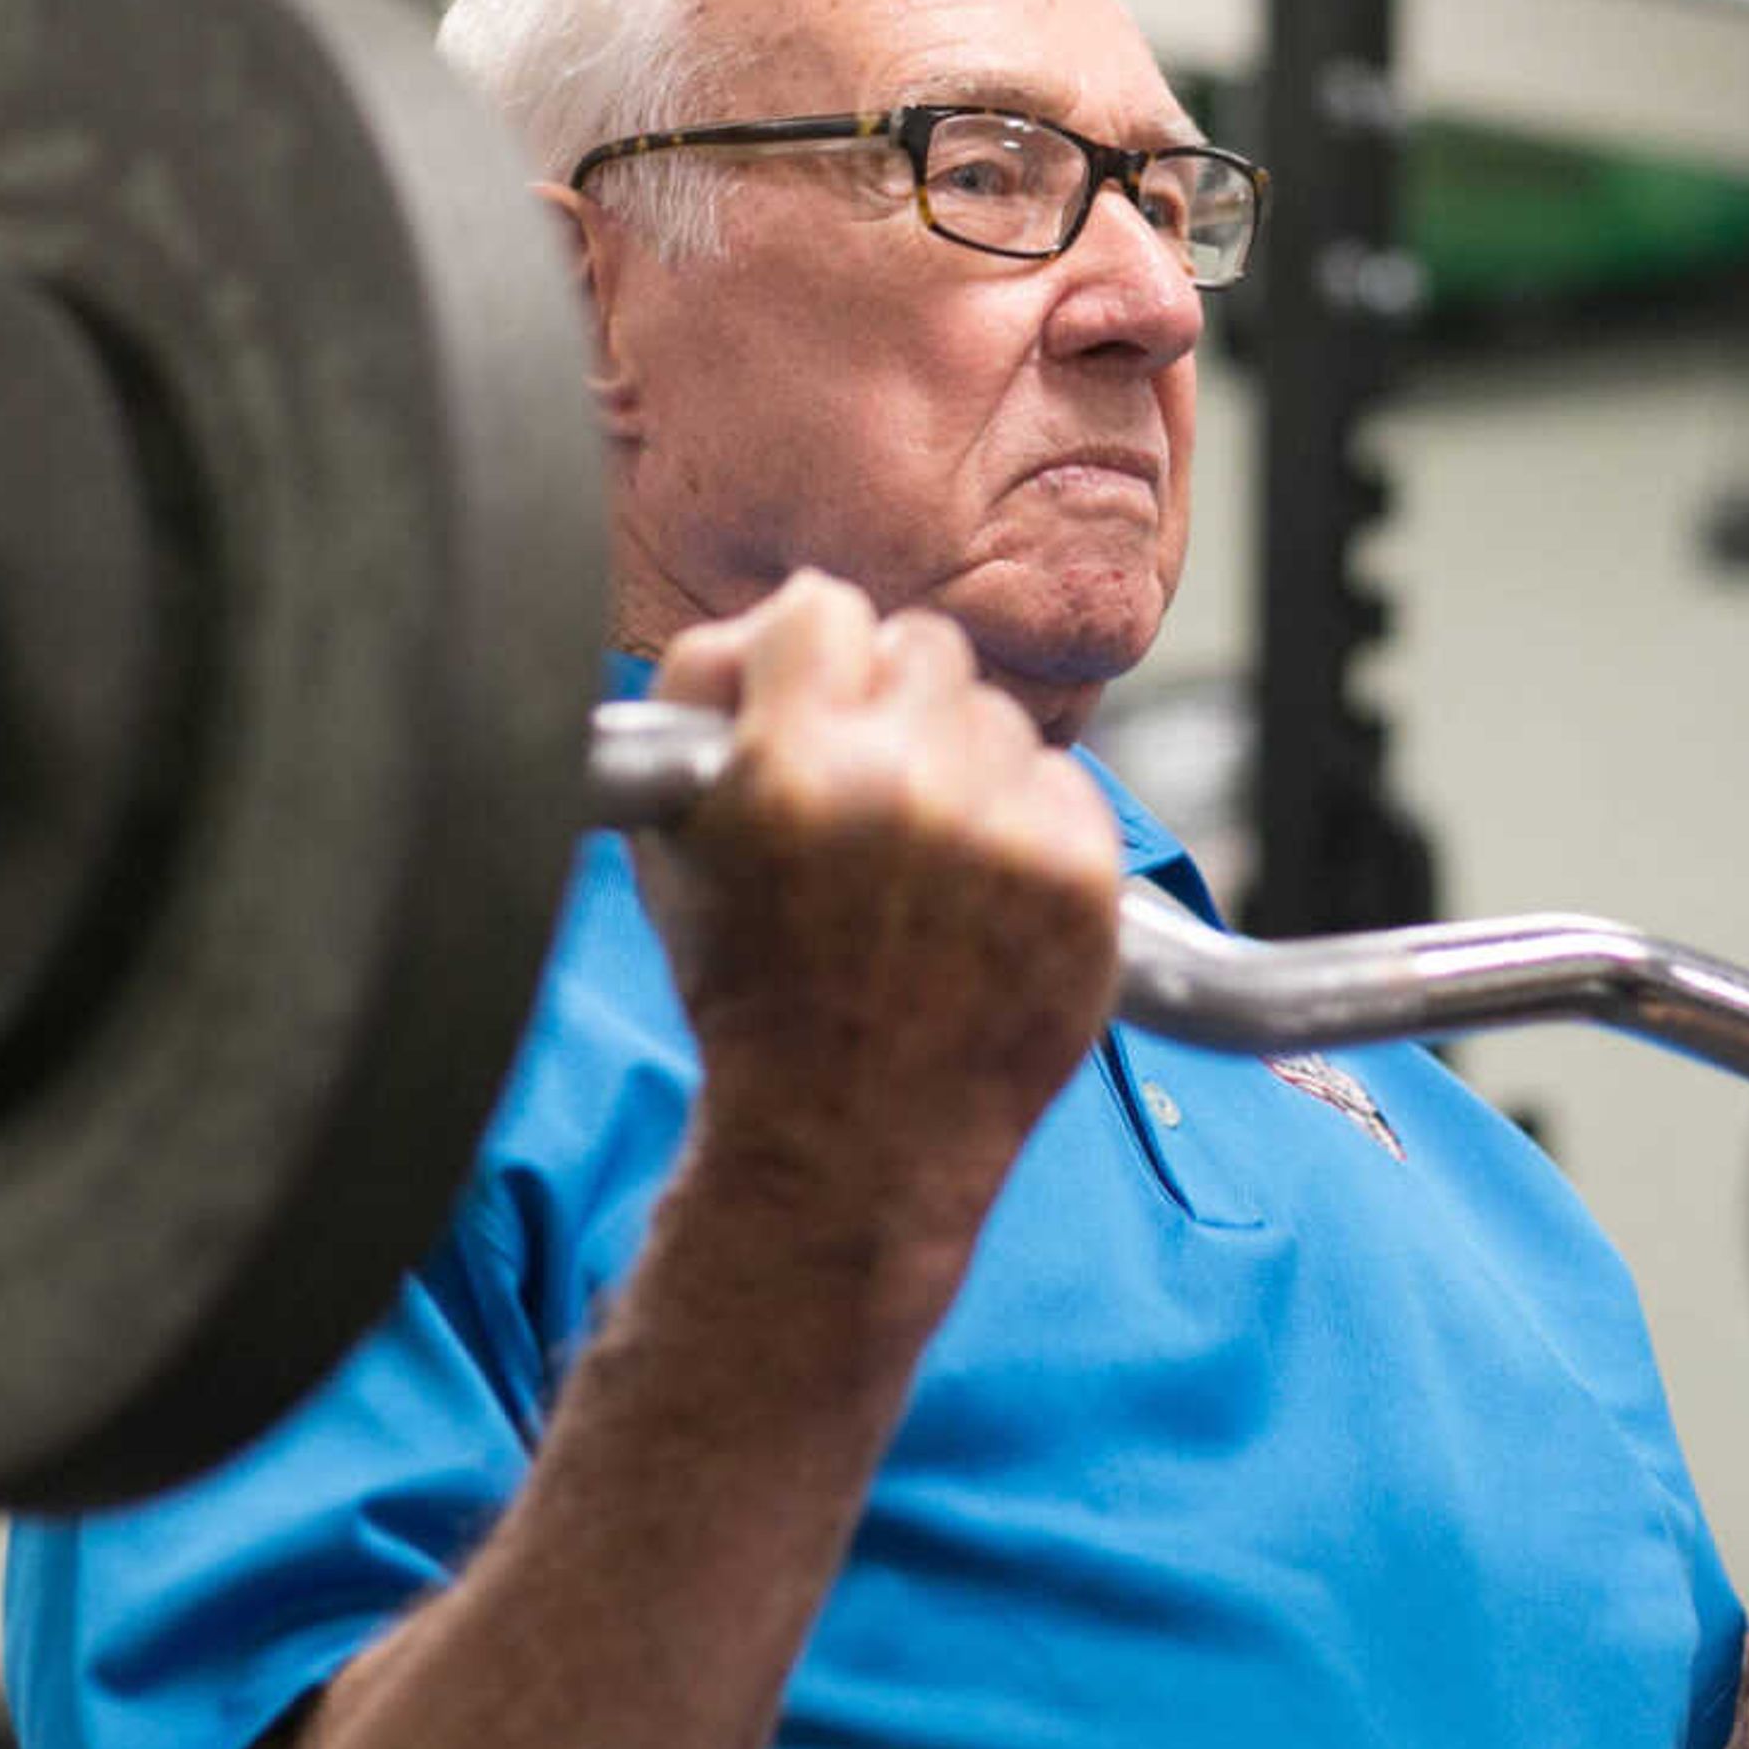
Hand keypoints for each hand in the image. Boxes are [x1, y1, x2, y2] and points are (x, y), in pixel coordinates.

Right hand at [641, 572, 1123, 1261]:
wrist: (850, 1139)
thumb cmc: (751, 990)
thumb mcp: (669, 844)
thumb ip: (697, 703)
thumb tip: (765, 623)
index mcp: (785, 764)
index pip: (824, 609)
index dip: (812, 659)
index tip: (810, 709)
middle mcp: (899, 783)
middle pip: (927, 647)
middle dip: (897, 709)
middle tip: (873, 796)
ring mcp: (1001, 831)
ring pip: (999, 719)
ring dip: (966, 769)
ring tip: (926, 867)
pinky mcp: (1080, 877)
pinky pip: (1065, 783)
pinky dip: (1031, 827)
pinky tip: (984, 898)